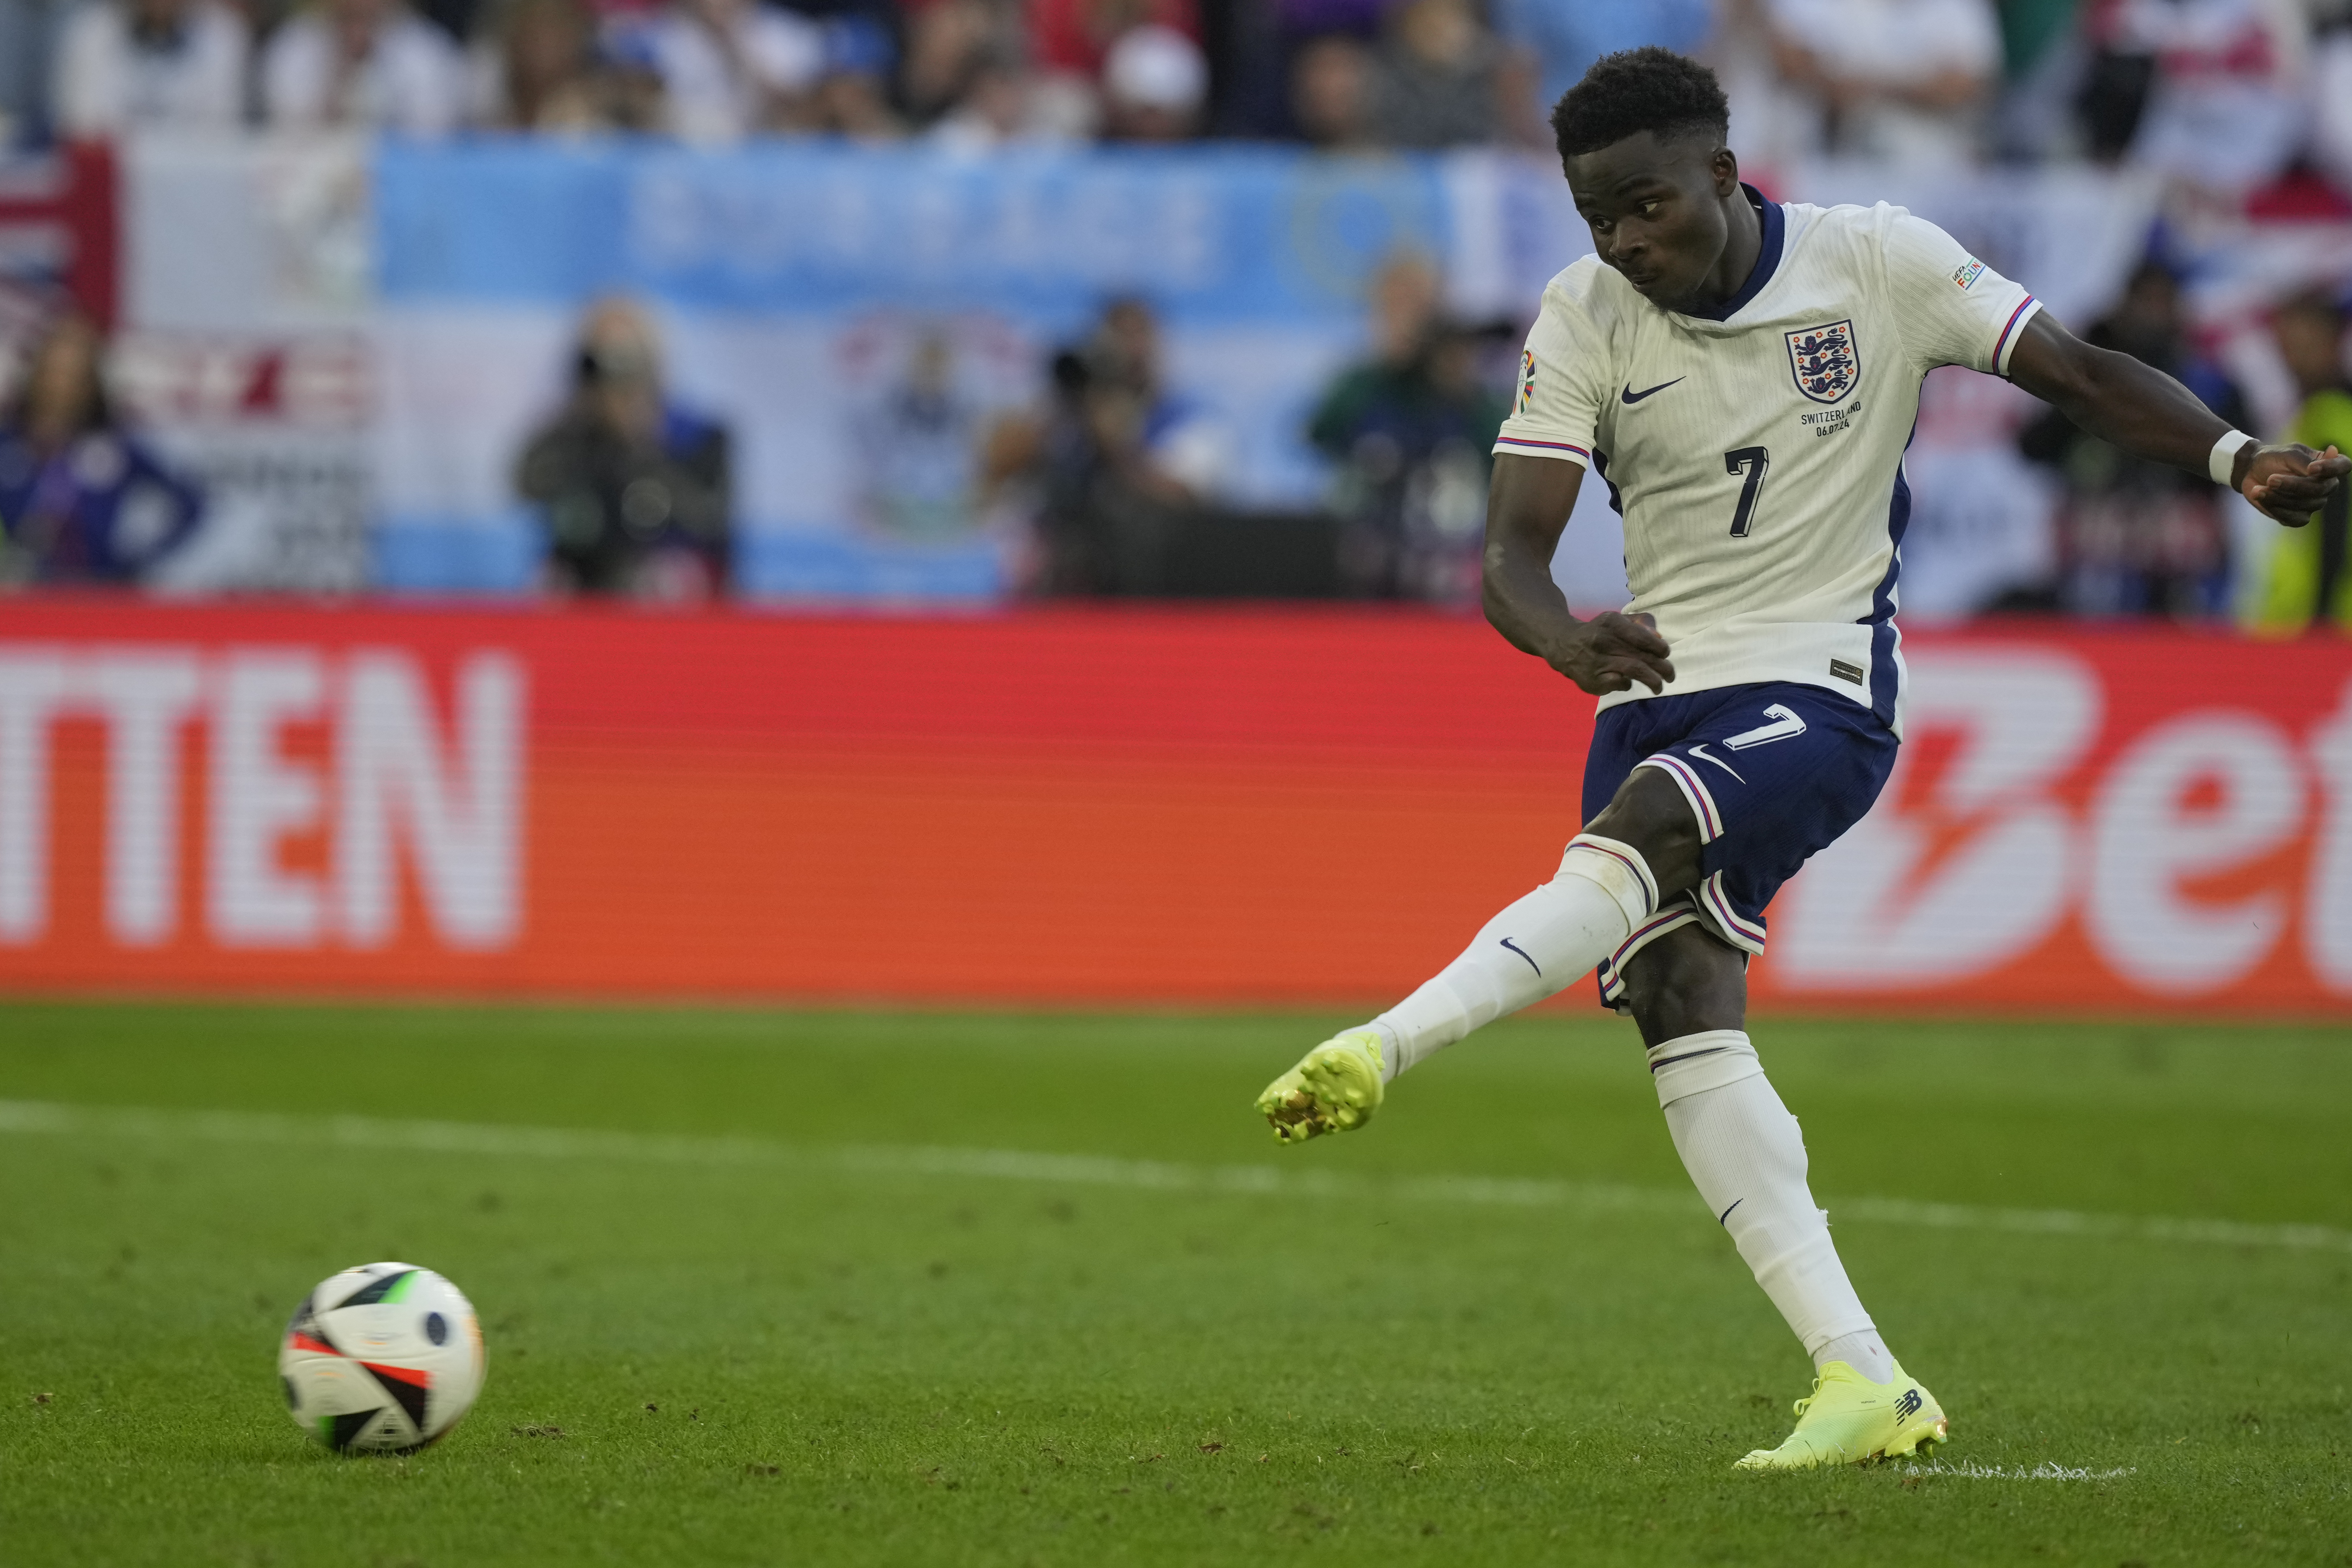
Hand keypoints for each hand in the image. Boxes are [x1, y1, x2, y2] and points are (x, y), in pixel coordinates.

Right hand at [1541, 611, 1675, 695]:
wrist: (1564, 645)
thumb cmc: (1598, 632)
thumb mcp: (1616, 621)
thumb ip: (1639, 625)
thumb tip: (1659, 638)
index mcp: (1610, 622)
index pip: (1642, 637)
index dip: (1659, 647)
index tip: (1665, 653)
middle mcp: (1602, 640)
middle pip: (1641, 656)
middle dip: (1662, 668)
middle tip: (1670, 675)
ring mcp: (1596, 661)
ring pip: (1633, 671)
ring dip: (1652, 680)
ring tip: (1659, 686)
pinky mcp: (1591, 680)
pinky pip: (1619, 683)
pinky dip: (1628, 684)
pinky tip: (1628, 683)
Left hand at [2240, 443, 2349, 525]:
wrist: (2251, 471)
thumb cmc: (2273, 458)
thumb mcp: (2288, 454)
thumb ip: (2307, 460)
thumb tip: (2334, 452)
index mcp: (2327, 465)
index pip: (2343, 466)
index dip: (2331, 468)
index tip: (2312, 468)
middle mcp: (2325, 486)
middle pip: (2319, 490)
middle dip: (2293, 485)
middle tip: (2271, 479)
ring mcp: (2313, 503)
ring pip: (2303, 505)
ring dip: (2278, 497)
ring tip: (2259, 489)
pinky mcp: (2297, 516)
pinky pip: (2293, 519)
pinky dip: (2275, 509)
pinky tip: (2261, 497)